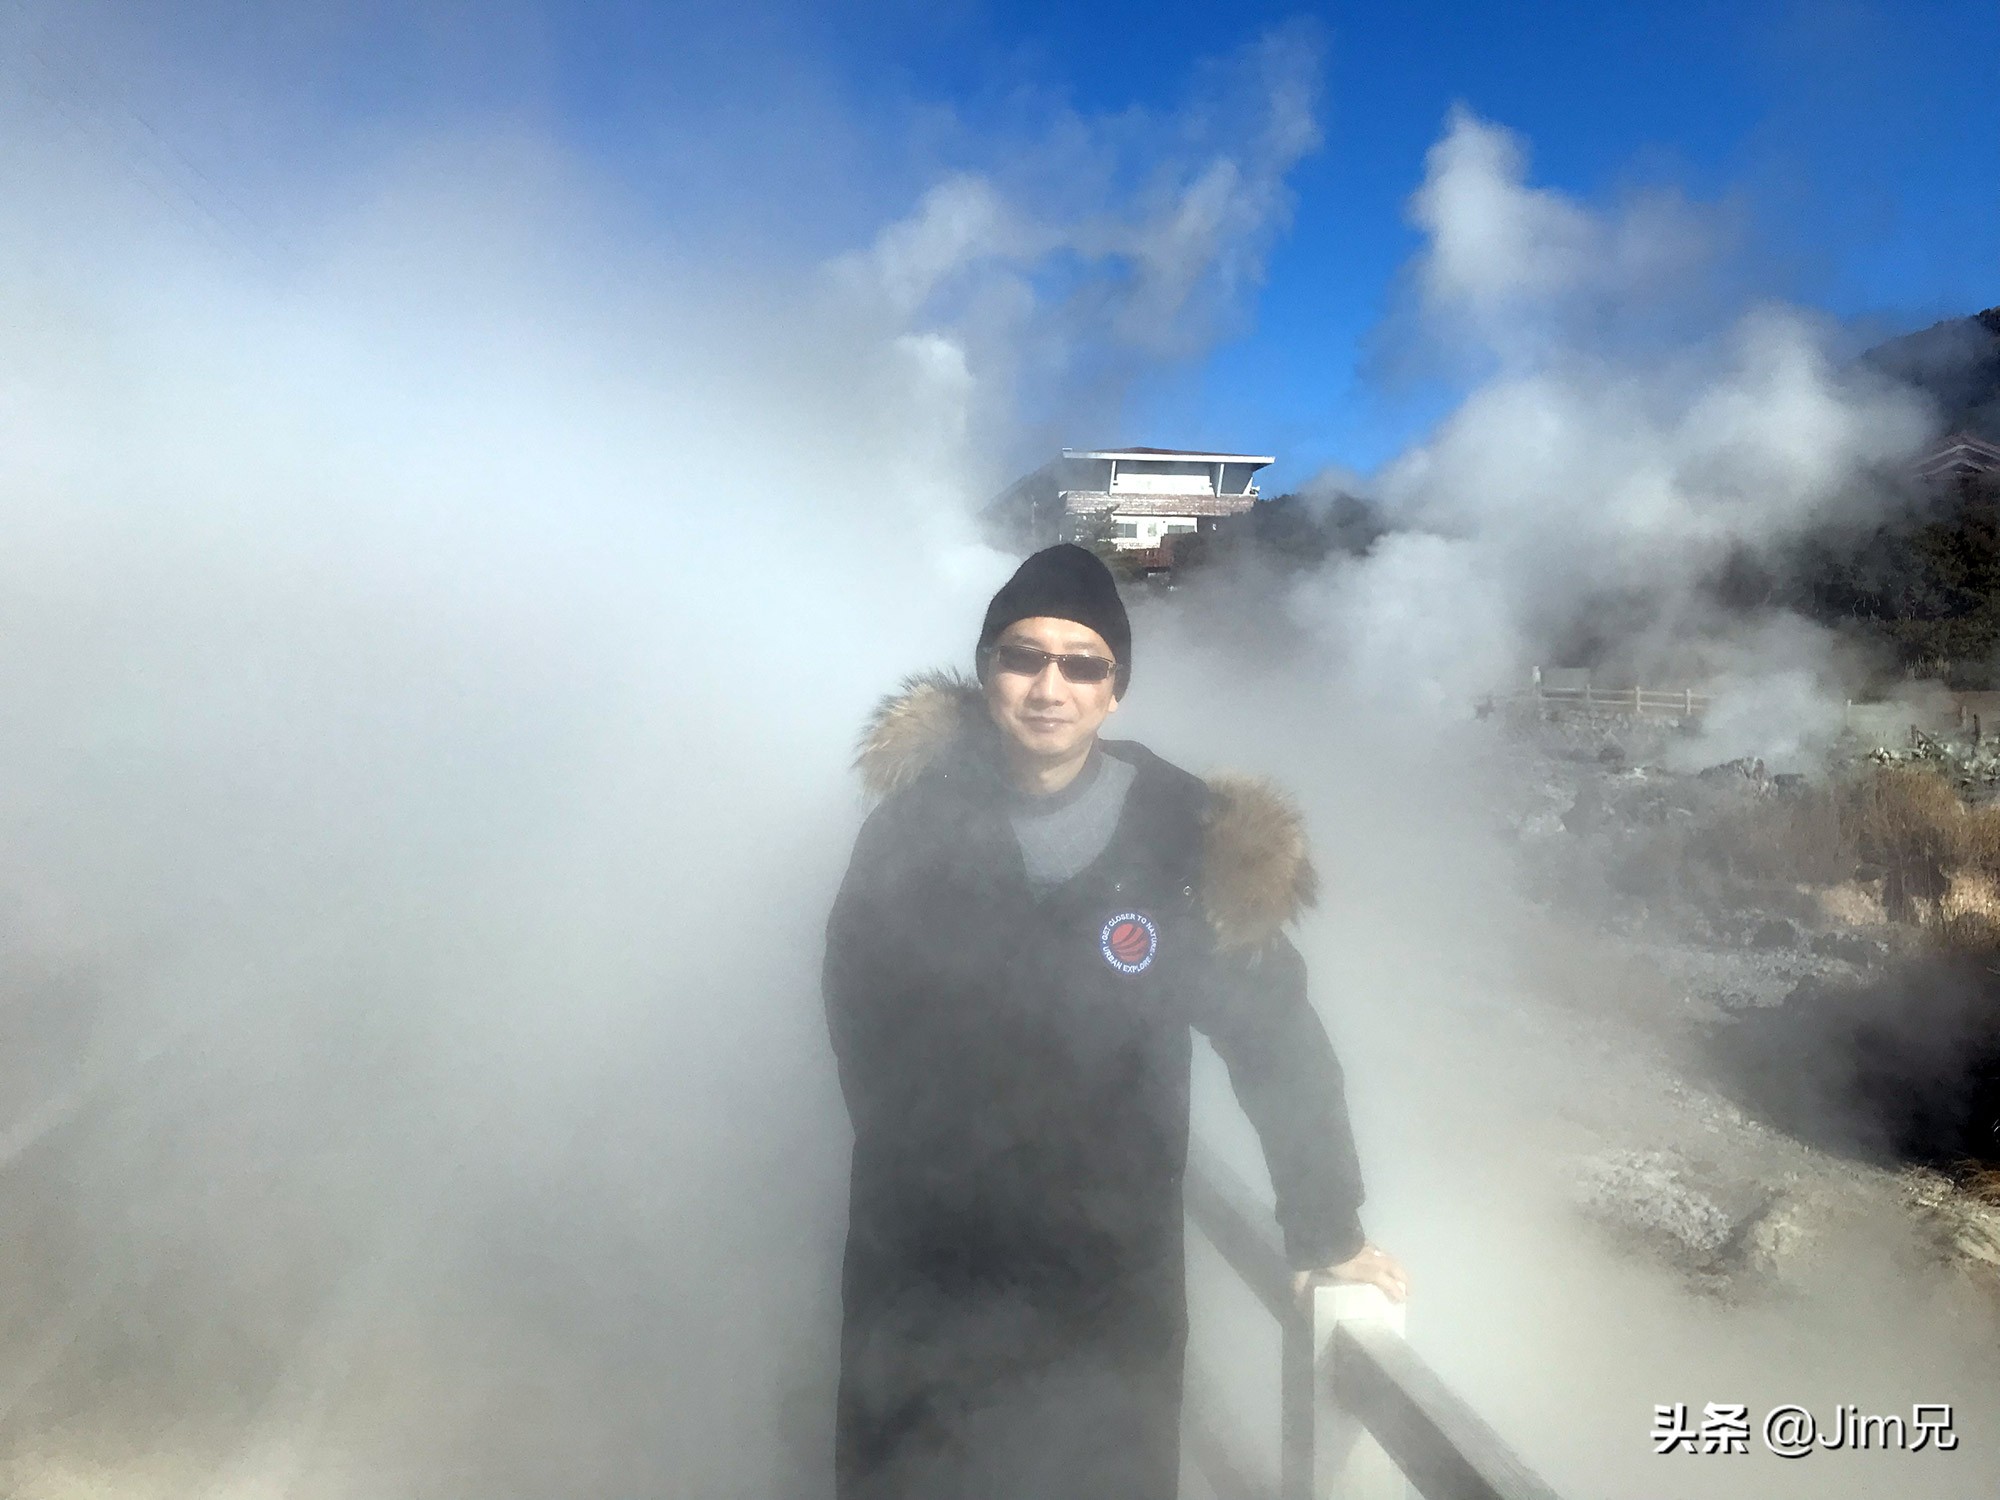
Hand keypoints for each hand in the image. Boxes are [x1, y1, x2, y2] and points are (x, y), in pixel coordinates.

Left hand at [1292, 1242, 1408, 1303]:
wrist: (1318, 1223)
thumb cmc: (1316, 1248)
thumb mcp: (1306, 1267)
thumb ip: (1301, 1283)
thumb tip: (1294, 1300)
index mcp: (1357, 1267)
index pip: (1381, 1278)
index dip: (1393, 1289)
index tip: (1402, 1299)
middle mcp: (1366, 1257)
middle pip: (1391, 1267)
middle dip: (1402, 1278)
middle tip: (1408, 1291)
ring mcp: (1365, 1247)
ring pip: (1388, 1257)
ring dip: (1398, 1268)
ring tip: (1403, 1278)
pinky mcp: (1362, 1239)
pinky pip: (1379, 1250)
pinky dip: (1385, 1257)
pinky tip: (1385, 1261)